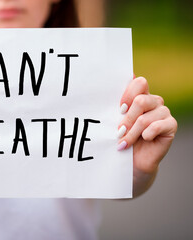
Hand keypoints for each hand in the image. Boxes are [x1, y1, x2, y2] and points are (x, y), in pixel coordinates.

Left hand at [118, 76, 177, 196]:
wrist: (132, 162)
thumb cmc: (122, 138)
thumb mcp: (116, 121)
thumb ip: (119, 104)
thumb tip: (122, 79)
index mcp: (140, 96)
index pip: (139, 82)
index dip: (128, 93)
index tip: (119, 108)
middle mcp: (154, 101)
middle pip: (140, 100)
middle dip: (127, 119)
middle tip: (119, 131)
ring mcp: (163, 113)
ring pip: (145, 117)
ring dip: (132, 132)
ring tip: (124, 142)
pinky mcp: (171, 125)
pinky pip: (157, 126)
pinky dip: (146, 134)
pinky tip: (143, 140)